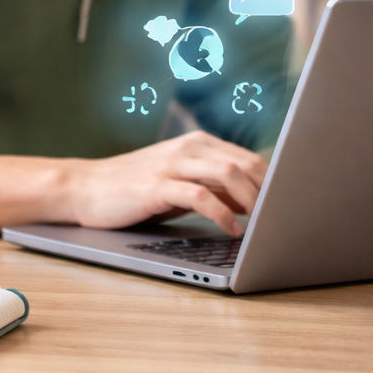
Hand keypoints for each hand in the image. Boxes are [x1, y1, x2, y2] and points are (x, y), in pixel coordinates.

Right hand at [64, 131, 265, 235]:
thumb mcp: (179, 184)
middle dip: (271, 192)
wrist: (84, 188)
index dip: (275, 182)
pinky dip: (223, 213)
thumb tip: (254, 203)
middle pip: (247, 163)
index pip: (251, 158)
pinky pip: (200, 196)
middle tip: (282, 218)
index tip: (289, 205)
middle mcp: (188, 148)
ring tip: (263, 224)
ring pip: (229, 173)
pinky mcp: (157, 185)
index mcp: (198, 144)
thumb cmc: (133, 190)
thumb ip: (215, 188)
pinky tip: (232, 229)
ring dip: (254, 200)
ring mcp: (172, 165)